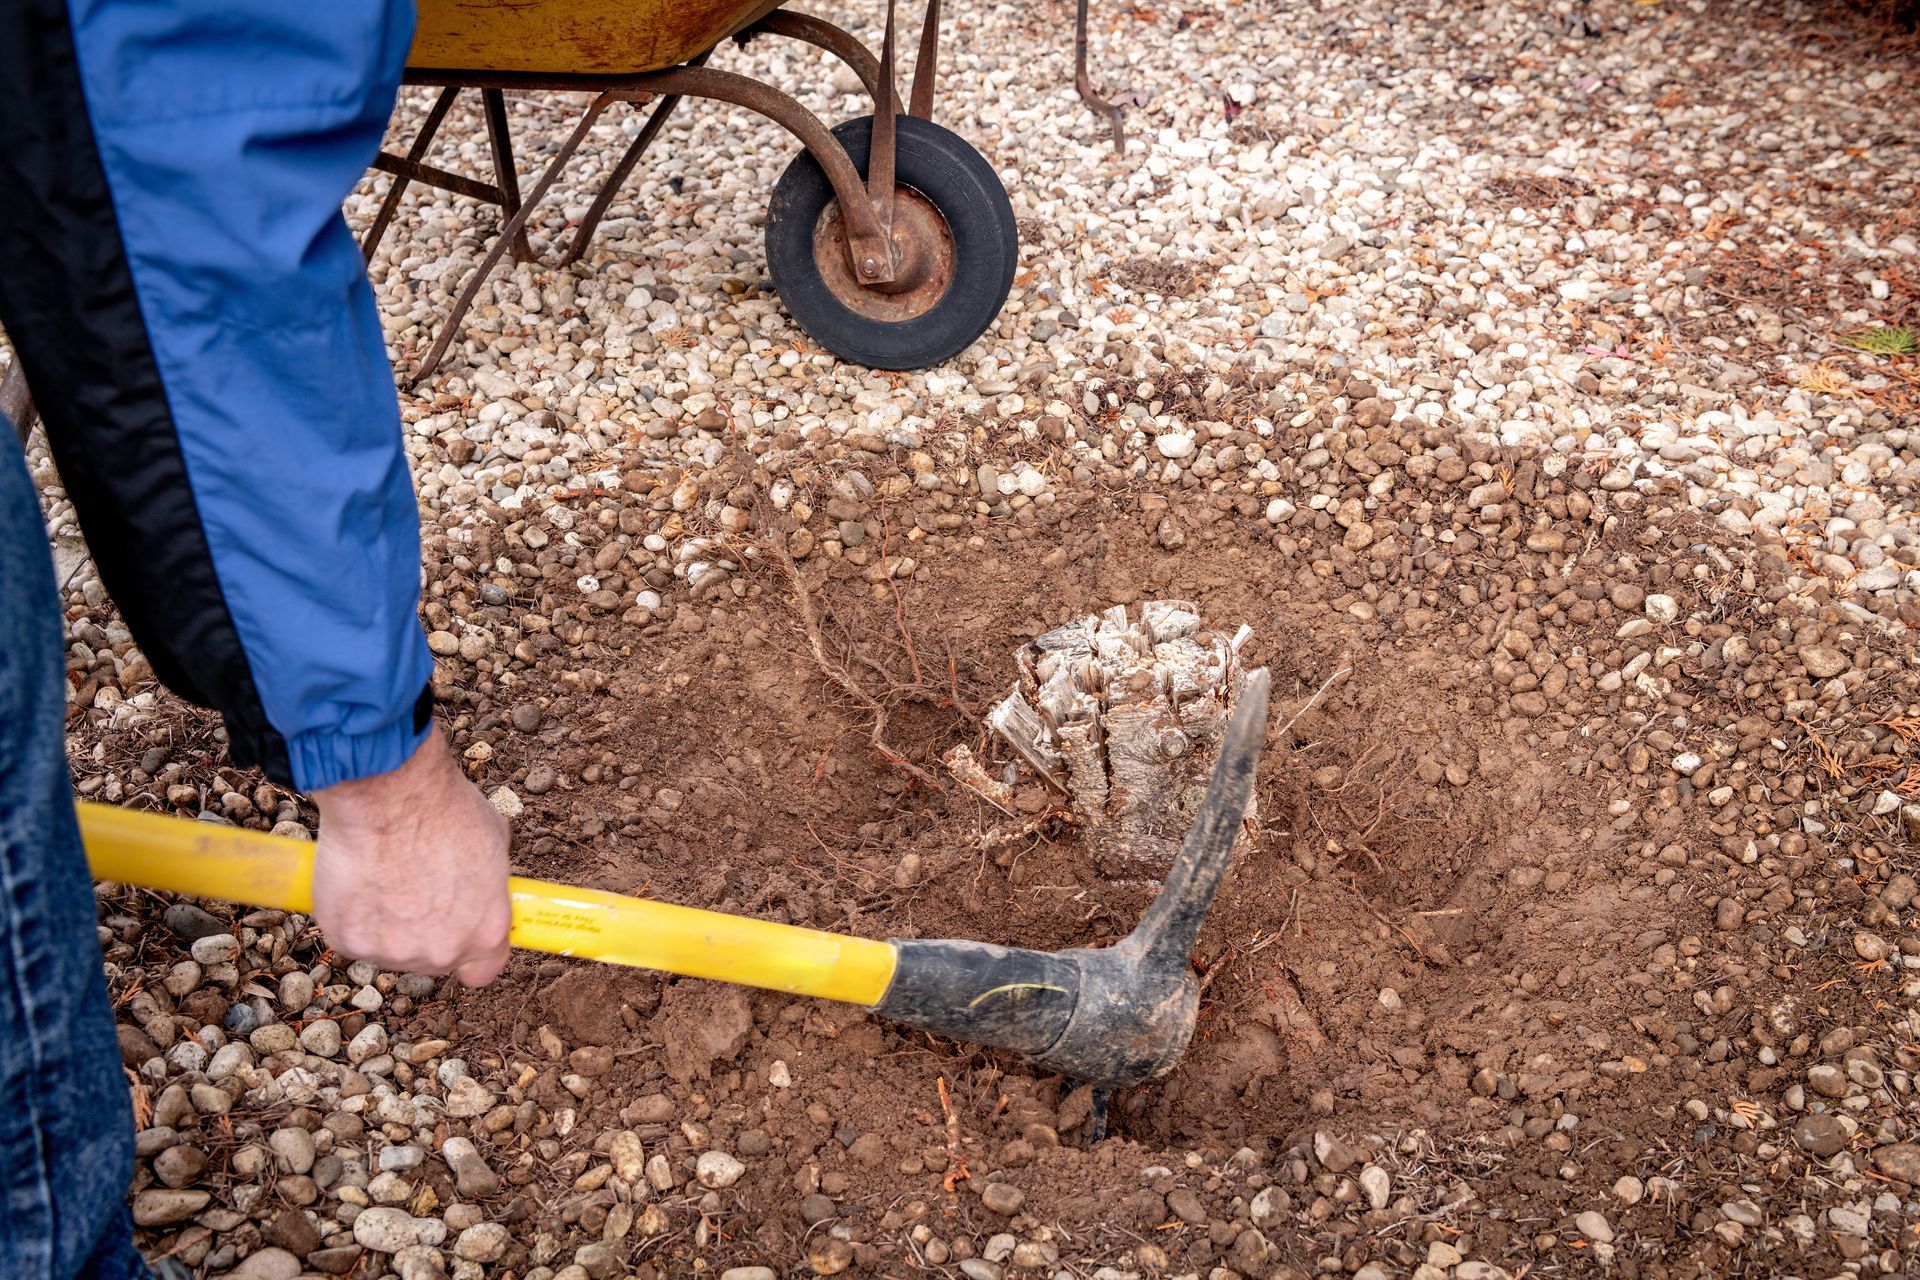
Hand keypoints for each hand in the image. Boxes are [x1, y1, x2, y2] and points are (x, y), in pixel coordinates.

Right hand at [311, 729, 511, 986]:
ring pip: (390, 947)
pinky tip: (358, 879)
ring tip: (384, 875)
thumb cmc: (444, 809)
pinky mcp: (348, 940)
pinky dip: (352, 913)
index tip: (460, 931)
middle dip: (425, 930)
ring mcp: (393, 951)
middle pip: (433, 958)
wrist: (389, 795)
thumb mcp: (494, 845)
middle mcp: (442, 951)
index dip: (470, 949)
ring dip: (387, 922)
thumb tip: (479, 888)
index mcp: (485, 932)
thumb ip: (487, 885)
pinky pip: (352, 934)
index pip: (482, 971)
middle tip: (414, 886)